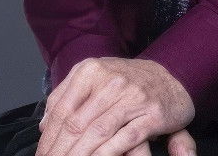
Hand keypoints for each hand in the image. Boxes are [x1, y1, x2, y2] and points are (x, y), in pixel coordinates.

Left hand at [38, 57, 193, 155]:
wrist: (175, 75)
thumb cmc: (129, 81)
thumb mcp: (95, 77)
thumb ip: (66, 96)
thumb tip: (44, 125)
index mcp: (91, 71)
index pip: (60, 111)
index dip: (47, 139)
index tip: (42, 154)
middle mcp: (112, 81)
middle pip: (75, 125)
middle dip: (59, 151)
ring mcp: (133, 98)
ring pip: (96, 133)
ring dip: (78, 155)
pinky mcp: (152, 115)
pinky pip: (123, 139)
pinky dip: (105, 154)